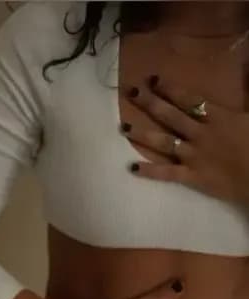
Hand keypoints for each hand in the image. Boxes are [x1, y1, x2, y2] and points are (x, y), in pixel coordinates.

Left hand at [125, 80, 248, 204]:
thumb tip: (248, 59)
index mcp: (217, 116)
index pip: (188, 99)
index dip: (170, 89)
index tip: (154, 79)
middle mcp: (200, 134)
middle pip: (170, 116)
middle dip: (150, 103)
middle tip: (131, 92)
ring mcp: (194, 156)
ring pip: (163, 142)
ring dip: (142, 134)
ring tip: (124, 126)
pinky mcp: (192, 177)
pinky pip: (167, 173)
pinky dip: (149, 171)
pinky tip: (132, 167)